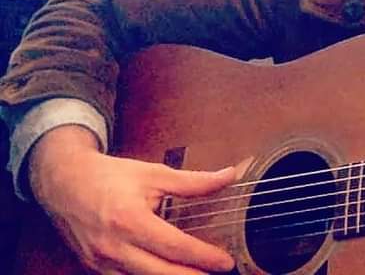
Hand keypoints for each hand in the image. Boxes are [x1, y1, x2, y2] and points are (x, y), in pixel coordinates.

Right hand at [29, 125, 236, 273]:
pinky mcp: (95, 269)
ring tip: (199, 274)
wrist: (62, 183)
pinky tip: (171, 273)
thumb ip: (193, 182)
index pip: (175, 247)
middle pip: (162, 274)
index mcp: (129, 221)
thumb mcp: (153, 173)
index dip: (204, 257)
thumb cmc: (108, 176)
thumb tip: (229, 176)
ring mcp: (102, 263)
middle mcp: (114, 247)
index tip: (226, 262)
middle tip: (220, 273)